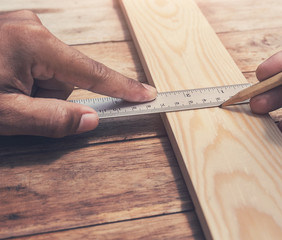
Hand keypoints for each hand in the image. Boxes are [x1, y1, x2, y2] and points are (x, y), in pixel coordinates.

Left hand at [0, 10, 156, 137]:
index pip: (92, 72)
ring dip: (37, 90)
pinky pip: (40, 63)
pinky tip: (5, 82)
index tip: (148, 95)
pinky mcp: (16, 33)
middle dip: (52, 95)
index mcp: (34, 43)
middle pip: (69, 74)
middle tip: (18, 104)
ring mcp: (23, 27)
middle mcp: (33, 27)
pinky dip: (29, 80)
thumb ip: (53, 119)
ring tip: (5, 92)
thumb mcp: (4, 114)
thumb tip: (90, 120)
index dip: (123, 87)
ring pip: (53, 72)